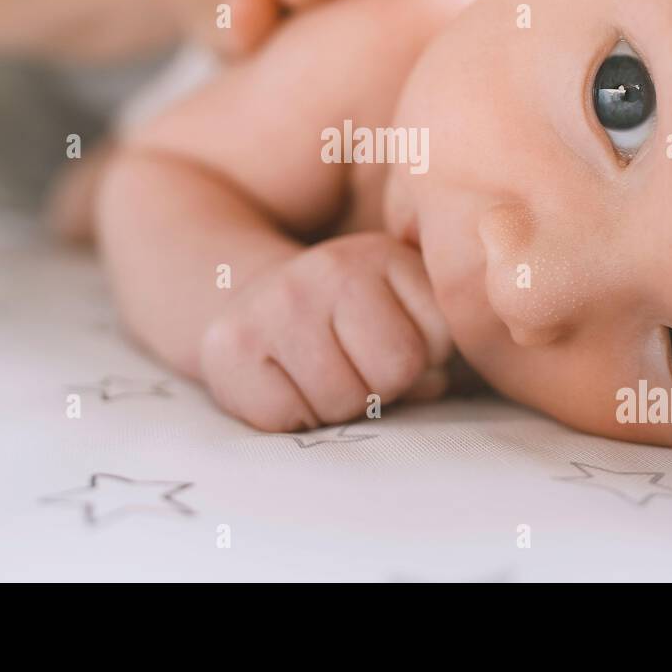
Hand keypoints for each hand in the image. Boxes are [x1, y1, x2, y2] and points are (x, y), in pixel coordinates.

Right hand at [197, 232, 453, 430]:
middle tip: (354, 369)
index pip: (439, 338)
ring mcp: (275, 303)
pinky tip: (284, 384)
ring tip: (319, 376)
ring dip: (337, 407)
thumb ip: (432, 344)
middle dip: (382, 387)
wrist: (249, 299)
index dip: (423, 359)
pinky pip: (286, 417)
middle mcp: (328, 267)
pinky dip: (292, 417)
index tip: (392, 345)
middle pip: (394, 371)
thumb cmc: (341, 322)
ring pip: (342, 401)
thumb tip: (432, 383)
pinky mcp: (231, 345)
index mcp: (383, 254)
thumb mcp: (398, 311)